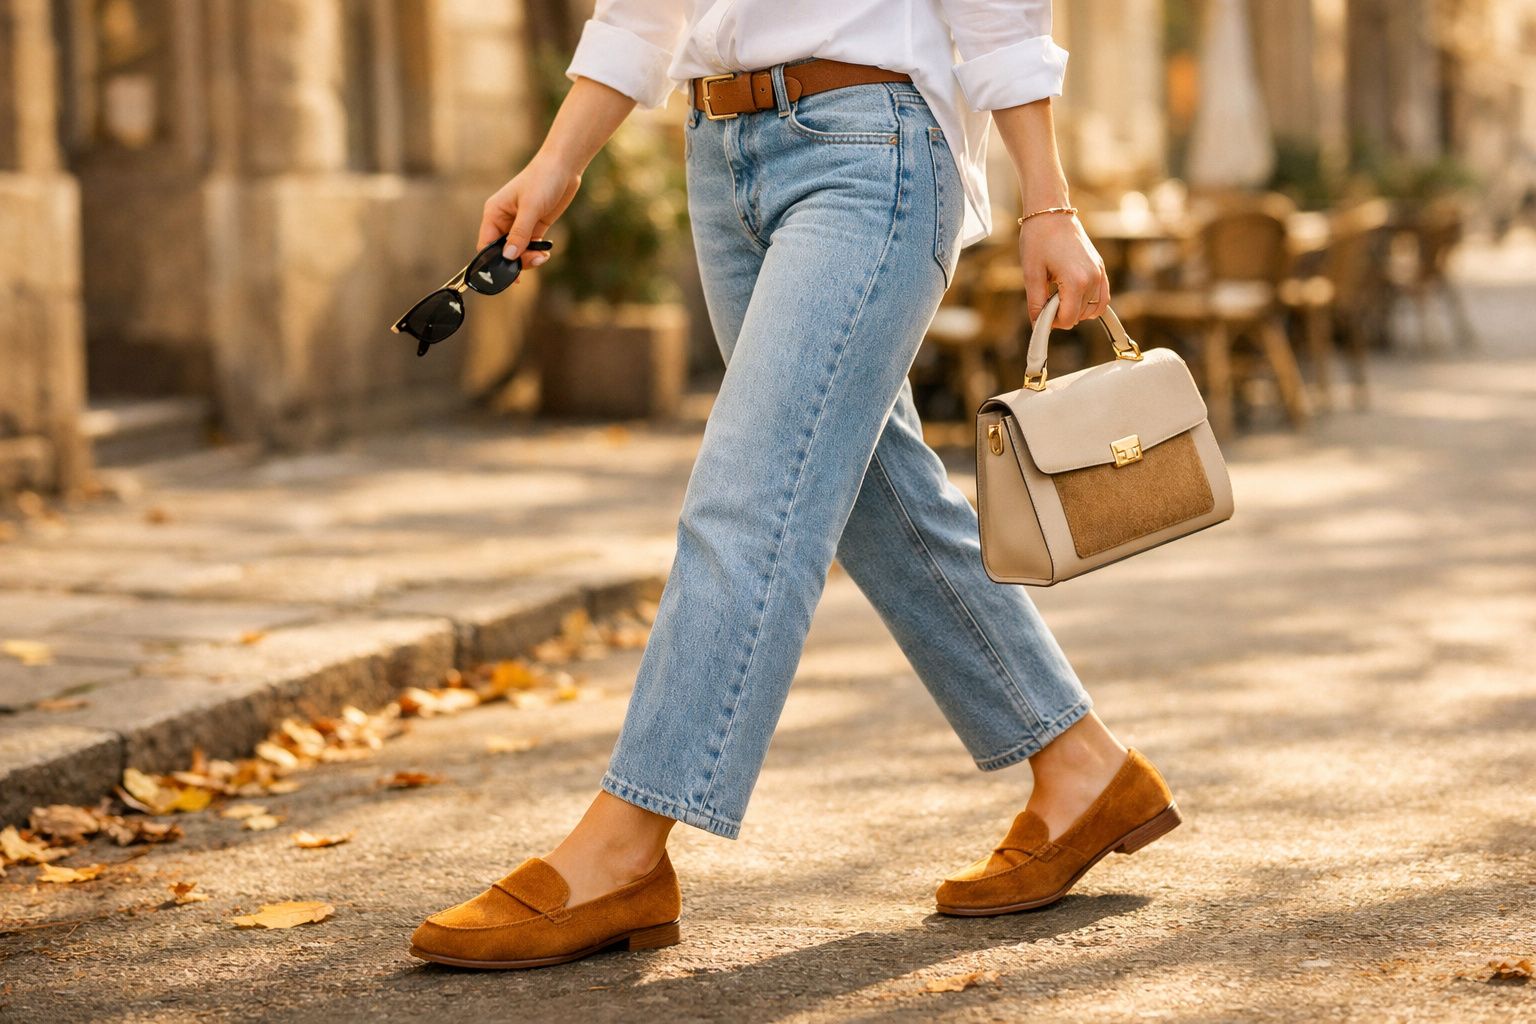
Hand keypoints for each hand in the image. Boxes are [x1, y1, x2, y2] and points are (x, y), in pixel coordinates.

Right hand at [477, 152, 583, 274]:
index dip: (492, 261)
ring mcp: (519, 224)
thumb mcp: (530, 208)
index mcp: (494, 213)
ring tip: (541, 257)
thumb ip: (519, 233)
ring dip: (527, 258)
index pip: (486, 244)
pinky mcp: (534, 226)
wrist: (563, 167)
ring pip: (517, 251)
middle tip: (531, 261)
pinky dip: (535, 253)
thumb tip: (508, 257)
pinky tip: (544, 254)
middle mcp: (503, 220)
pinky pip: (530, 247)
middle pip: (502, 251)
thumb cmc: (542, 180)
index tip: (506, 274)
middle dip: (515, 261)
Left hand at [1018, 212, 1110, 328]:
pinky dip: (1089, 304)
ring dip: (1074, 309)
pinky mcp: (1100, 268)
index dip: (1052, 321)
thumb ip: (1036, 302)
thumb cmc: (1038, 239)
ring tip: (1057, 293)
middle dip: (1061, 313)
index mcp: (1076, 281)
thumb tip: (1037, 325)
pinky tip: (1072, 297)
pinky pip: (1102, 298)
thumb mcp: (1031, 273)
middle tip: (1046, 296)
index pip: (1068, 319)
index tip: (1040, 312)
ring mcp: (1099, 272)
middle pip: (1079, 316)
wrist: (1051, 213)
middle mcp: (1093, 278)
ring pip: (1092, 310)